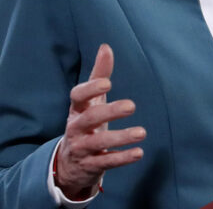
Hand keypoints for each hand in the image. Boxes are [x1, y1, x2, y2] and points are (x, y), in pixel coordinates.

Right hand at [54, 44, 146, 199]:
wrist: (70, 164)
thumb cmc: (85, 124)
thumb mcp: (90, 101)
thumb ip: (98, 74)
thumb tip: (106, 46)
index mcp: (77, 109)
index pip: (77, 96)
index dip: (90, 89)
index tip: (107, 83)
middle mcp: (76, 128)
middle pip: (90, 118)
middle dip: (110, 112)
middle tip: (132, 106)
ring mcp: (81, 148)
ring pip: (98, 143)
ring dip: (120, 138)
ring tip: (142, 132)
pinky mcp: (90, 166)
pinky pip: (106, 163)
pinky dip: (122, 158)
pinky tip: (139, 153)